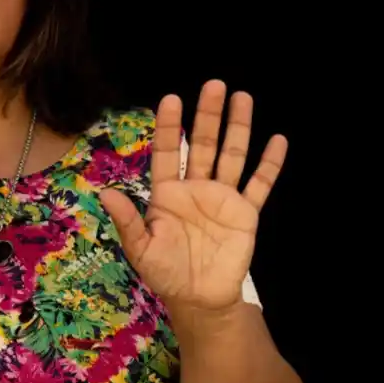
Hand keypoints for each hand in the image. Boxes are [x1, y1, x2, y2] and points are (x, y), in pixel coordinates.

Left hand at [100, 81, 286, 313]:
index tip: (170, 99)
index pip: (166, 152)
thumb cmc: (166, 272)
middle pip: (202, 144)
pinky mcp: (246, 213)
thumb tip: (106, 193)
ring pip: (231, 155)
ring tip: (242, 98)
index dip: (167, 126)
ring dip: (238, 128)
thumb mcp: (141, 249)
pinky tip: (277, 140)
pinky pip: (260, 184)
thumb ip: (127, 221)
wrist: (199, 298)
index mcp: (167, 193)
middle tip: (214, 84)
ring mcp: (223, 198)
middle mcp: (195, 188)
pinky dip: (269, 164)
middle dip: (208, 115)